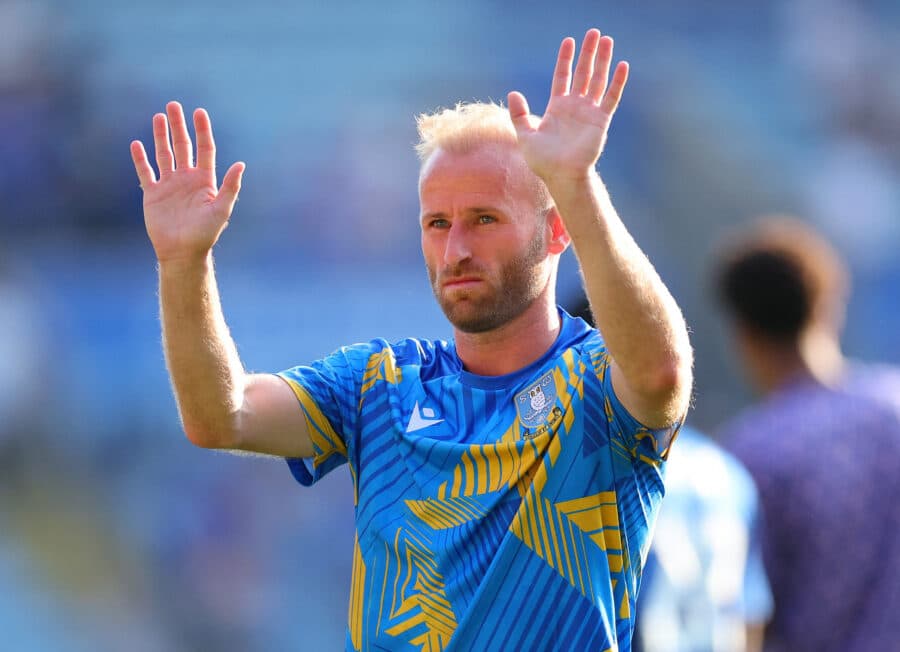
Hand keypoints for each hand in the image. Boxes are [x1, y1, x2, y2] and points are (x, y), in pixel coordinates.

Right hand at [130, 102, 244, 263]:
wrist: (183, 252)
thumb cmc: (205, 233)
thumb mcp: (221, 209)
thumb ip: (230, 186)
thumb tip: (241, 164)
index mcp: (205, 180)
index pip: (204, 149)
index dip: (202, 130)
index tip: (199, 112)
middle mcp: (187, 179)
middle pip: (183, 146)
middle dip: (179, 126)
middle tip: (174, 105)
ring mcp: (169, 185)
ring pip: (164, 154)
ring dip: (160, 136)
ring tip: (158, 117)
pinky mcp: (153, 194)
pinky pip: (145, 172)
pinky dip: (140, 159)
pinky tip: (136, 144)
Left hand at [507, 29, 627, 186]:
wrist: (561, 176)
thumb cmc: (543, 161)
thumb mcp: (525, 136)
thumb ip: (519, 114)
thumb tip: (513, 93)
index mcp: (557, 107)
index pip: (563, 76)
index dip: (566, 59)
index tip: (569, 41)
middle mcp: (575, 106)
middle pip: (583, 73)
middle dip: (588, 53)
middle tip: (593, 32)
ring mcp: (589, 112)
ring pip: (598, 80)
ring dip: (603, 61)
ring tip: (607, 40)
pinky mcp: (601, 121)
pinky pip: (611, 98)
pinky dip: (617, 82)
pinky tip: (622, 66)